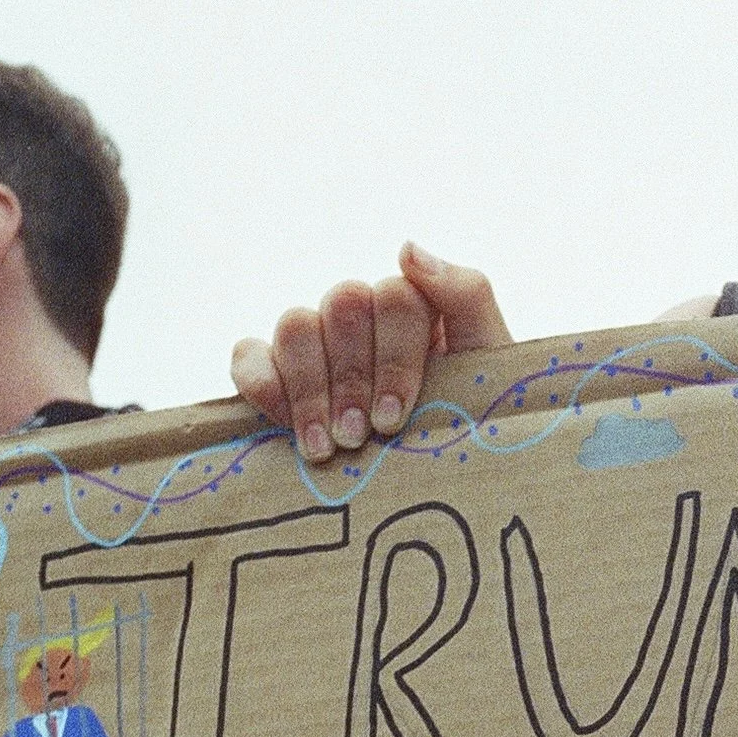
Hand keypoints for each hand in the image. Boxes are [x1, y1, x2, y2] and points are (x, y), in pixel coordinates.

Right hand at [232, 244, 510, 471]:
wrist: (448, 487)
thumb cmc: (470, 425)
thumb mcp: (489, 365)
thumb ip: (465, 295)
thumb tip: (406, 249)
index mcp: (414, 308)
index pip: (394, 297)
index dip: (393, 357)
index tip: (394, 417)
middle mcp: (362, 317)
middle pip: (342, 305)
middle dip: (350, 379)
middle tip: (358, 436)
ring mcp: (317, 342)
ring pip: (296, 326)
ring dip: (309, 389)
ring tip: (325, 448)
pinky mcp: (272, 370)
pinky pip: (249, 356)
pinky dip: (261, 385)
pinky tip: (284, 427)